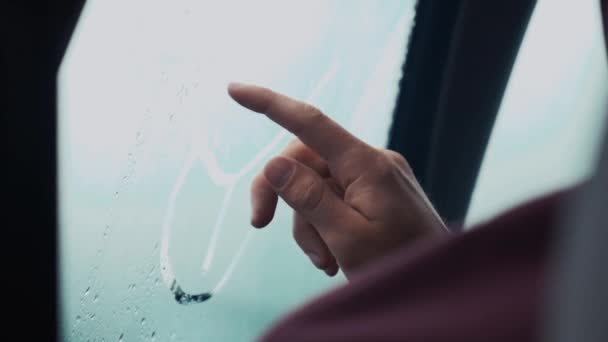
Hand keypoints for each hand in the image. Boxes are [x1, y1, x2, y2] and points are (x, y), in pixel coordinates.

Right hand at [228, 83, 447, 279]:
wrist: (440, 288)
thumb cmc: (400, 265)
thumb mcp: (347, 238)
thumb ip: (309, 199)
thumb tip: (273, 165)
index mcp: (367, 165)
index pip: (310, 123)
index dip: (269, 104)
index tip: (235, 90)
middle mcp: (372, 162)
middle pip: (304, 162)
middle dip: (283, 195)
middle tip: (260, 224)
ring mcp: (376, 178)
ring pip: (315, 187)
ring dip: (308, 225)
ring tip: (326, 261)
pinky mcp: (377, 194)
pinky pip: (335, 199)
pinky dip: (325, 226)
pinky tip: (335, 257)